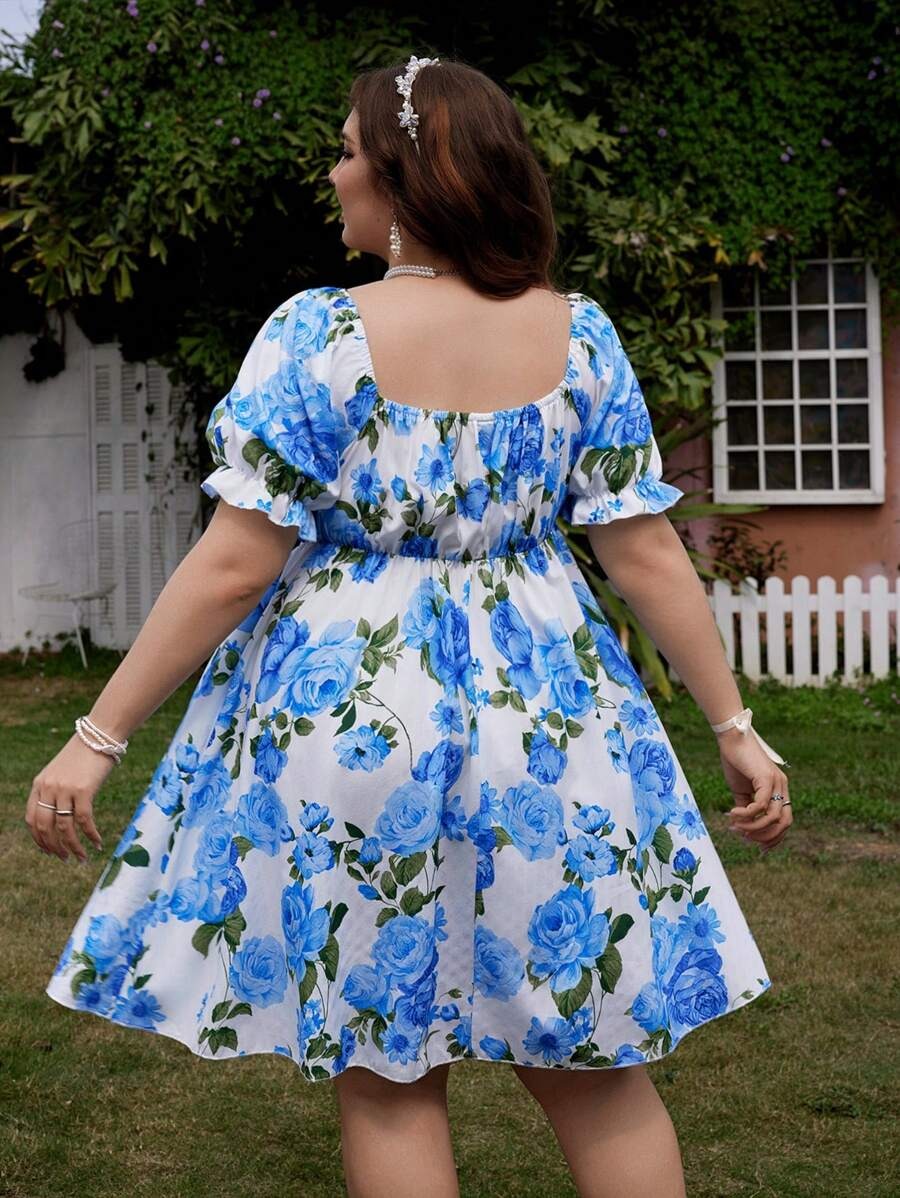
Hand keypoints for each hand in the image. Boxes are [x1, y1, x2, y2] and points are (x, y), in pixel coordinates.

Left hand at [24, 733, 110, 862]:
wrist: (99, 735)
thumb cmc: (84, 754)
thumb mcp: (61, 772)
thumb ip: (55, 791)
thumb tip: (59, 819)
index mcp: (39, 784)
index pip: (32, 819)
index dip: (39, 839)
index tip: (49, 850)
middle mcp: (48, 788)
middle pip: (45, 827)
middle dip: (54, 847)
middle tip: (65, 859)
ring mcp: (64, 789)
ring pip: (64, 827)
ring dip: (73, 846)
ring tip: (82, 857)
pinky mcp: (84, 790)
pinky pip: (84, 820)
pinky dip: (91, 835)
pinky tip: (97, 843)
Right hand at [717, 727, 791, 854]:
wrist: (731, 738)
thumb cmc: (736, 761)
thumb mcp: (741, 789)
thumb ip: (747, 806)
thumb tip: (744, 825)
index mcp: (779, 790)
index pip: (785, 821)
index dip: (774, 837)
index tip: (757, 846)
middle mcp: (782, 787)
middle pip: (784, 823)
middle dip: (765, 836)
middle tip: (744, 837)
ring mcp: (777, 782)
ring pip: (772, 817)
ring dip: (752, 827)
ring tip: (735, 825)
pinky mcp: (766, 778)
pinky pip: (760, 805)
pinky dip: (747, 814)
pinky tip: (733, 813)